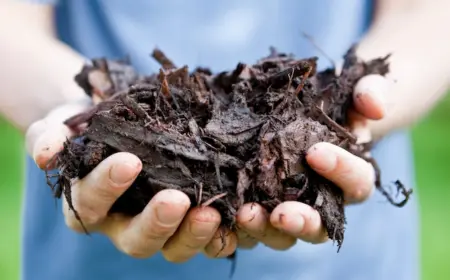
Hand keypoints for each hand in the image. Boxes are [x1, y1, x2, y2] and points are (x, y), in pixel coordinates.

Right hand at [26, 99, 236, 262]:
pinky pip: (208, 237)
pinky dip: (223, 233)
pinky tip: (238, 217)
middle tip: (175, 200)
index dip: (106, 187)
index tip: (128, 162)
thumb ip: (49, 136)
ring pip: (176, 246)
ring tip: (212, 213)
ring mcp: (160, 224)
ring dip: (194, 234)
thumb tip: (47, 152)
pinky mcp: (190, 217)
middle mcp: (124, 223)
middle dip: (156, 223)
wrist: (122, 122)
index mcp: (91, 205)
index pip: (92, 203)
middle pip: (138, 241)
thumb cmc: (90, 125)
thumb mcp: (63, 124)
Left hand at [235, 74, 387, 249]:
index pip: (357, 183)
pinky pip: (254, 224)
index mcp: (352, 178)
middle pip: (319, 225)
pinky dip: (240, 225)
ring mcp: (291, 206)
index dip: (341, 171)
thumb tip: (375, 108)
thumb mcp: (358, 90)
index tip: (315, 152)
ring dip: (265, 229)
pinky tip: (223, 213)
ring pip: (284, 233)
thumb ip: (370, 93)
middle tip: (281, 214)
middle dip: (302, 222)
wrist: (310, 109)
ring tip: (246, 215)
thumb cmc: (338, 103)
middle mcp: (323, 201)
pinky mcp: (262, 205)